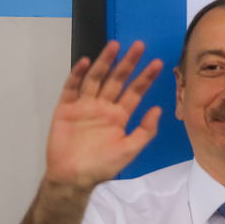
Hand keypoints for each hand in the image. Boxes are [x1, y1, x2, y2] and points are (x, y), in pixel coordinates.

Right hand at [45, 41, 162, 186]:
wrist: (73, 178)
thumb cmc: (102, 166)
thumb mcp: (129, 150)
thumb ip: (145, 130)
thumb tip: (158, 109)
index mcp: (119, 115)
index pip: (135, 92)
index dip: (145, 77)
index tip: (157, 63)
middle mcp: (103, 106)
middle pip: (117, 80)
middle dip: (128, 63)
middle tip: (139, 45)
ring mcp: (85, 105)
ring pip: (96, 78)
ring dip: (105, 62)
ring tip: (114, 46)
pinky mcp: (66, 108)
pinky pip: (72, 88)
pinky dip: (77, 75)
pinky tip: (84, 62)